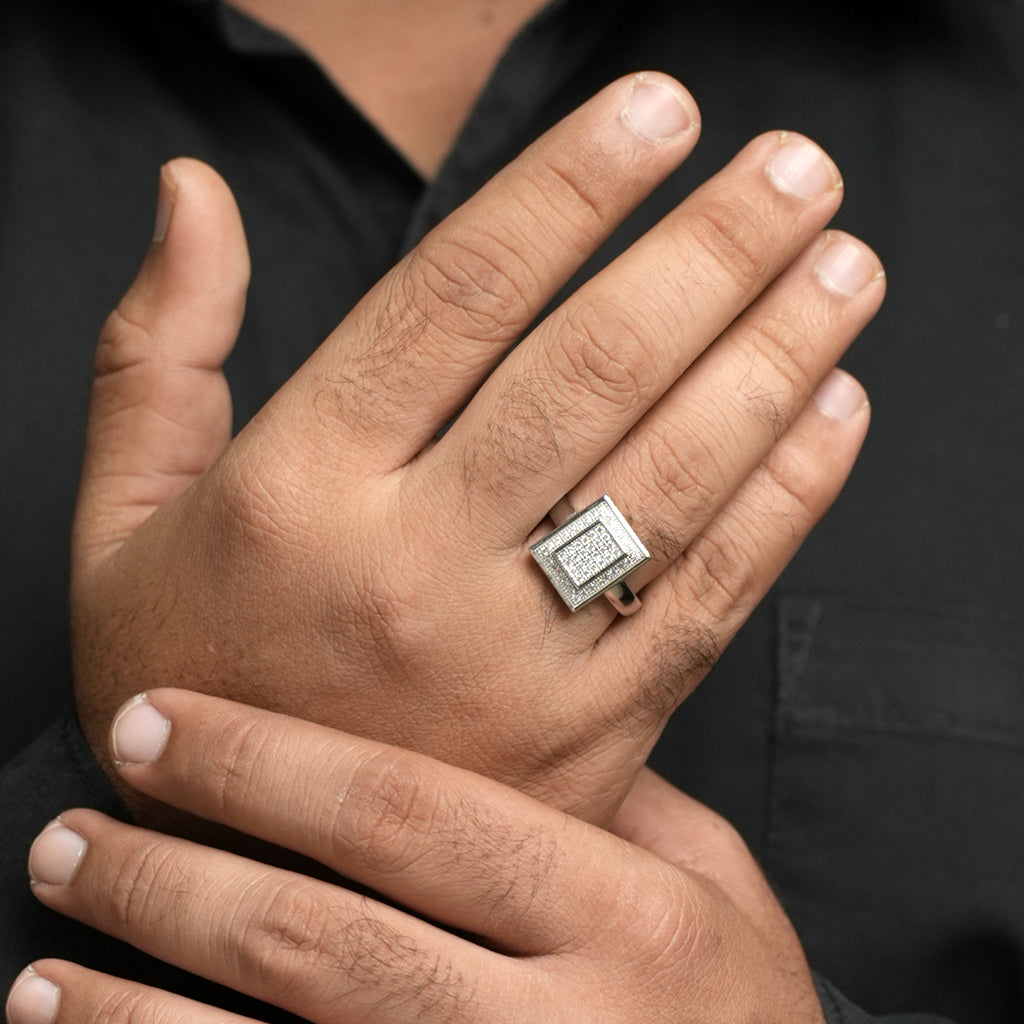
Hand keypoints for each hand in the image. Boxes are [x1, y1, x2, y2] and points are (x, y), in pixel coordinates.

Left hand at [10, 690, 824, 1023]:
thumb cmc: (742, 1011)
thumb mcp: (718, 885)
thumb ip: (612, 795)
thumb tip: (490, 711)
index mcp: (622, 915)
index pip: (408, 811)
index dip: (265, 763)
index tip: (162, 722)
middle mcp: (553, 1019)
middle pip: (319, 938)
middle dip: (174, 880)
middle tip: (74, 831)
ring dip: (139, 1011)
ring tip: (47, 959)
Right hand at [71, 72, 882, 823]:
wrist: (251, 876)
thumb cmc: (183, 674)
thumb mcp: (118, 518)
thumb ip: (153, 352)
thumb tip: (190, 193)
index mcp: (294, 492)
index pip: (451, 297)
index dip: (566, 188)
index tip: (658, 111)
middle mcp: (409, 570)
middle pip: (589, 371)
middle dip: (712, 251)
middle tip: (797, 169)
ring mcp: (511, 664)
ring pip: (670, 479)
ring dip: (775, 355)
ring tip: (844, 268)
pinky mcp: (587, 739)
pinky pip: (708, 602)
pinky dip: (787, 501)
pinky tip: (837, 411)